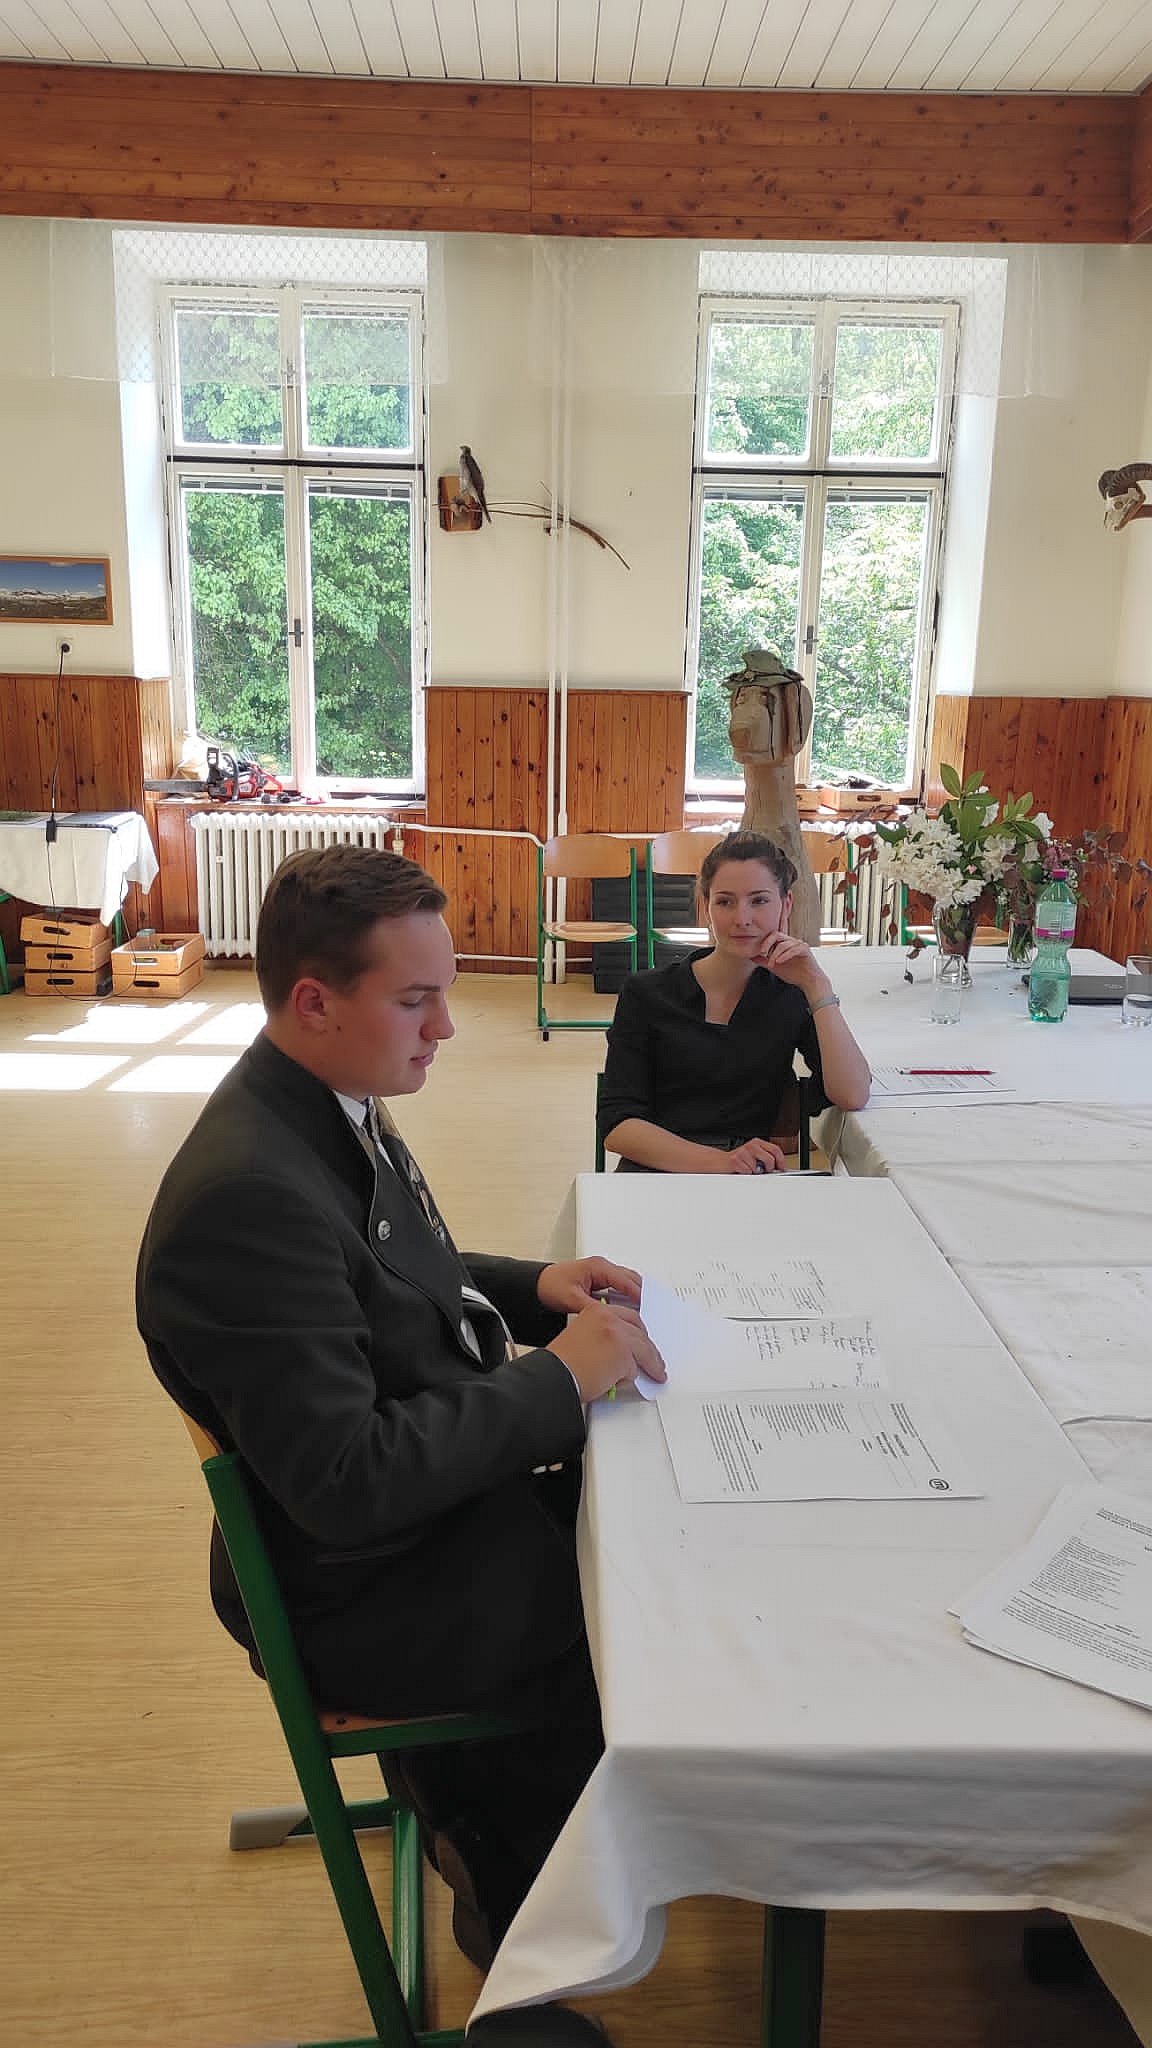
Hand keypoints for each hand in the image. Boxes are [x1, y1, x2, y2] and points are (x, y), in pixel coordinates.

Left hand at [537, 1257, 641, 1315]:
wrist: (537, 1285)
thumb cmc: (550, 1285)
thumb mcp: (572, 1299)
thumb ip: (592, 1308)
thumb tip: (609, 1317)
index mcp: (598, 1267)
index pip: (625, 1280)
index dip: (637, 1294)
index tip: (647, 1306)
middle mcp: (601, 1267)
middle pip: (630, 1279)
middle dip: (641, 1293)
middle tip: (650, 1310)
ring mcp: (601, 1273)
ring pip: (626, 1282)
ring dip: (634, 1294)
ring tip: (643, 1311)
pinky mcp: (599, 1281)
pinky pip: (618, 1287)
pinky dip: (626, 1296)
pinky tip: (628, 1309)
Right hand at [549, 1301, 665, 1402]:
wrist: (555, 1375)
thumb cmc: (561, 1362)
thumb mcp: (581, 1337)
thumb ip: (602, 1336)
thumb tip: (618, 1351)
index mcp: (597, 1311)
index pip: (628, 1317)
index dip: (638, 1331)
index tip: (643, 1339)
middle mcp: (609, 1318)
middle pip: (639, 1331)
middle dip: (650, 1348)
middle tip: (654, 1359)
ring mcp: (618, 1335)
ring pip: (644, 1350)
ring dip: (651, 1364)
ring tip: (655, 1373)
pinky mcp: (624, 1354)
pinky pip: (636, 1368)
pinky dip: (630, 1378)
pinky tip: (622, 1383)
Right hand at [721, 1138, 787, 1175]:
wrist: (720, 1162)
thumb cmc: (739, 1161)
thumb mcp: (754, 1156)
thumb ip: (765, 1158)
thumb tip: (779, 1168)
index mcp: (757, 1143)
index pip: (775, 1149)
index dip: (781, 1160)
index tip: (781, 1168)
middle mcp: (751, 1145)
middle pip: (770, 1159)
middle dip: (770, 1168)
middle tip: (766, 1171)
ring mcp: (743, 1152)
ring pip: (758, 1167)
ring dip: (754, 1172)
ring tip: (749, 1169)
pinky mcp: (735, 1160)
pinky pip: (748, 1172)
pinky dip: (746, 1174)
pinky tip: (741, 1170)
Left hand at [753, 931, 830, 999]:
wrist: (808, 981)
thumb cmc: (794, 973)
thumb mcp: (774, 966)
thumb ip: (763, 961)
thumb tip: (751, 956)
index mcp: (784, 943)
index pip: (771, 936)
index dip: (764, 943)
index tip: (759, 953)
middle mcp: (792, 941)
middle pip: (776, 935)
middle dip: (767, 944)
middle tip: (763, 954)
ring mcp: (799, 944)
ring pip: (784, 944)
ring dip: (775, 954)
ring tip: (772, 964)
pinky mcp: (805, 950)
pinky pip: (793, 949)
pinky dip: (785, 955)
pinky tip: (779, 962)